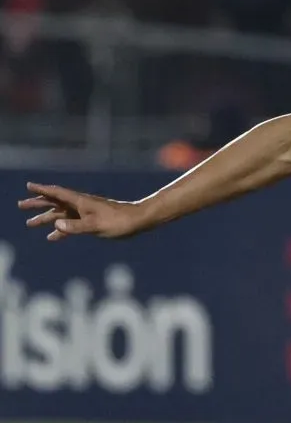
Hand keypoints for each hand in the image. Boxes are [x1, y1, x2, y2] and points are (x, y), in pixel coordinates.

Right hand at [18, 182, 146, 240]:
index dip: (43, 190)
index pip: (58, 193)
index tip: (28, 186)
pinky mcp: (92, 220)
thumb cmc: (119, 221)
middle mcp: (82, 205)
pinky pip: (71, 224)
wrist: (138, 220)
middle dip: (38, 204)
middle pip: (56, 203)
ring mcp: (86, 213)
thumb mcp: (97, 226)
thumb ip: (76, 226)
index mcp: (81, 202)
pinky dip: (61, 230)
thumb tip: (56, 225)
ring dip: (46, 218)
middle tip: (20, 205)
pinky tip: (53, 237)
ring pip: (61, 214)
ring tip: (30, 224)